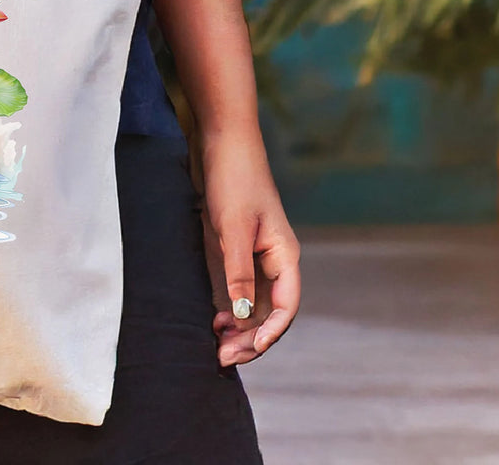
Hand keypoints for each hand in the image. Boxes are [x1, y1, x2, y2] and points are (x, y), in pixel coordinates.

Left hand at [192, 125, 300, 367]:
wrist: (222, 141)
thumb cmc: (233, 179)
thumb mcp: (232, 226)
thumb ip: (238, 270)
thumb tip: (241, 314)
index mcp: (284, 255)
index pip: (285, 307)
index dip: (269, 333)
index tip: (246, 350)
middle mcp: (275, 259)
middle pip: (270, 311)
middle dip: (249, 337)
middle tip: (221, 356)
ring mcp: (256, 254)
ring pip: (254, 303)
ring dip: (239, 327)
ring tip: (216, 344)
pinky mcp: (237, 247)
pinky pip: (240, 287)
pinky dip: (230, 307)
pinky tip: (213, 317)